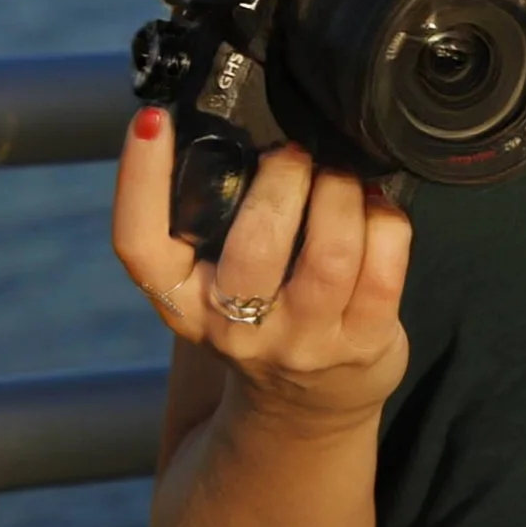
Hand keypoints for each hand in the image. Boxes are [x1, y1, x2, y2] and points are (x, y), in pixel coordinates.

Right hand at [112, 107, 413, 430]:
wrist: (304, 409)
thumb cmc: (262, 315)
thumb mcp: (216, 279)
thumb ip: (218, 216)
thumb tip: (243, 118)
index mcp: (182, 302)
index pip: (139, 246)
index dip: (138, 180)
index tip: (150, 119)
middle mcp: (233, 328)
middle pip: (254, 244)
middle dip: (283, 179)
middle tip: (296, 152)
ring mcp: (302, 342)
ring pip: (330, 254)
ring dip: (342, 194)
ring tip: (341, 175)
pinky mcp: (362, 344)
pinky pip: (384, 267)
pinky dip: (387, 219)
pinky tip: (378, 205)